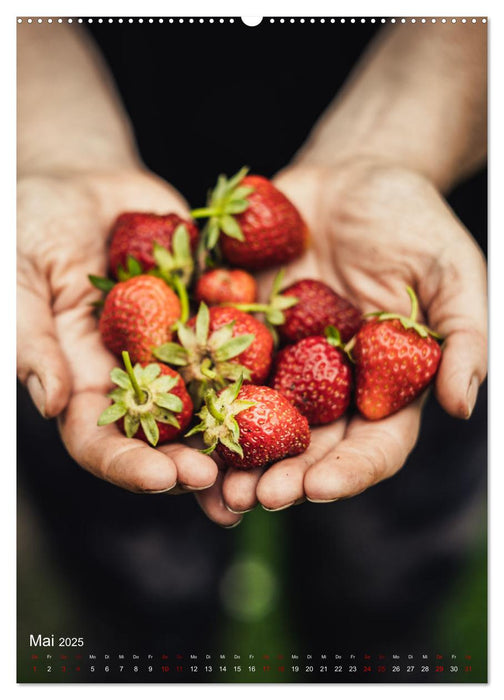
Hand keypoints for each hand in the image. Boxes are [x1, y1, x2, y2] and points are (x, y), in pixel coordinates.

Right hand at [17, 167, 240, 526]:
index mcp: (86, 381)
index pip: (102, 441)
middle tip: (226, 484)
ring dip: (240, 438)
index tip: (165, 479)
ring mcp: (180, 350)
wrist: (84, 188)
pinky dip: (267, 370)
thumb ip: (29, 338)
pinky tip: (305, 388)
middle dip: (194, 463)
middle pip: (166, 437)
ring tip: (273, 466)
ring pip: (212, 404)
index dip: (131, 464)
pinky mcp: (213, 317)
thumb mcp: (16, 276)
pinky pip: (242, 345)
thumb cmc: (30, 227)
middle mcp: (139, 377)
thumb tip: (50, 401)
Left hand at [220, 158, 486, 512]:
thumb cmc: (410, 220)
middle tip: (251, 499)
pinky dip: (197, 393)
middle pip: (308, 447)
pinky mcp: (241, 331)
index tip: (318, 488)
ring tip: (206, 481)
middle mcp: (330, 385)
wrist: (349, 176)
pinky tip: (174, 414)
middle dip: (281, 477)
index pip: (372, 444)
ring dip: (232, 455)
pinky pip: (216, 366)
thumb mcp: (451, 270)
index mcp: (384, 385)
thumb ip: (463, 336)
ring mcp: (282, 361)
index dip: (348, 471)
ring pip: (256, 421)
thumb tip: (461, 406)